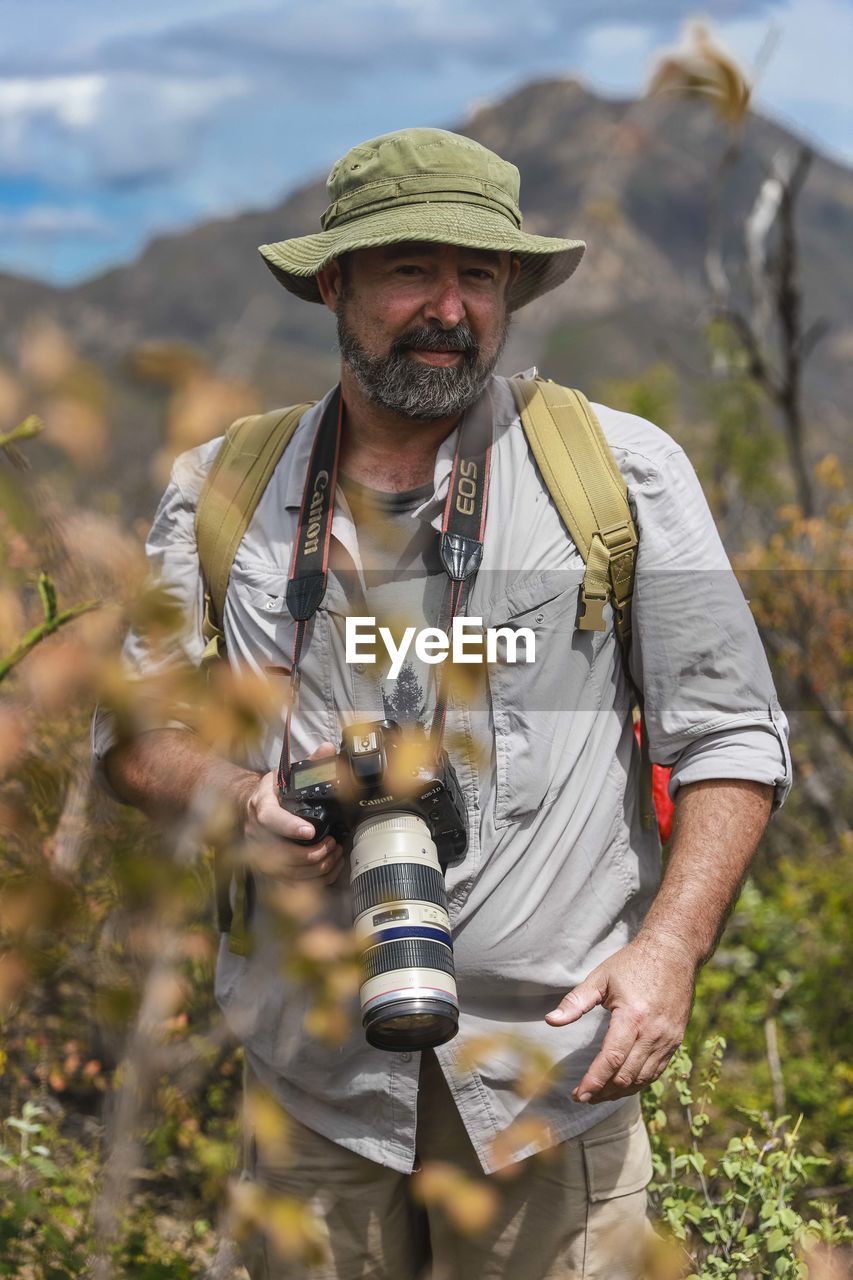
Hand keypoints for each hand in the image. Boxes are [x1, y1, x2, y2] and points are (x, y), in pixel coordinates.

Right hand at [241, 742, 344, 885]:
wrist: (251, 807)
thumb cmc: (274, 793)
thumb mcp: (289, 774)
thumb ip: (311, 763)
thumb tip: (328, 749)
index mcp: (261, 805)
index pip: (271, 818)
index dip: (289, 827)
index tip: (310, 831)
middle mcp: (257, 832)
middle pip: (282, 852)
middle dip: (313, 852)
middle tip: (333, 844)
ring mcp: (260, 853)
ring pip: (287, 871)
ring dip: (315, 867)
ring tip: (334, 854)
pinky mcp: (268, 868)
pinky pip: (290, 882)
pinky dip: (313, 880)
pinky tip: (329, 869)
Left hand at [544, 934, 696, 1103]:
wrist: (673, 952)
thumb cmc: (633, 963)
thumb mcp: (600, 978)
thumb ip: (575, 1002)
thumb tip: (550, 1021)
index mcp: (632, 1017)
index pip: (611, 1060)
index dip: (594, 1081)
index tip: (578, 1094)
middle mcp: (652, 1032)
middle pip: (626, 1076)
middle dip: (603, 1092)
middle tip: (583, 1097)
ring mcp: (667, 1039)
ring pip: (642, 1078)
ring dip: (620, 1091)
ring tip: (599, 1094)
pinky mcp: (676, 1040)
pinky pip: (657, 1071)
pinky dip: (638, 1082)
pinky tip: (623, 1084)